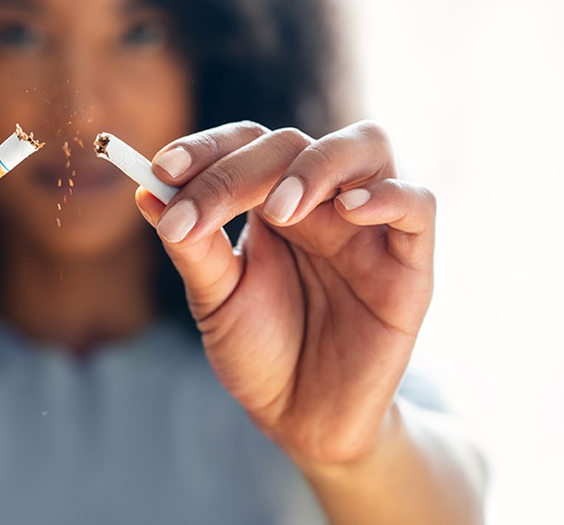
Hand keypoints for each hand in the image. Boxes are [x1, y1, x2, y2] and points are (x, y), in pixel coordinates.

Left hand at [137, 120, 433, 464]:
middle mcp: (321, 200)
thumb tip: (145, 192)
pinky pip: (418, 205)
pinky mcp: (409, 264)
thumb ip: (192, 247)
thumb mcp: (216, 299)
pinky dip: (388, 196)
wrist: (301, 419)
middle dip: (238, 171)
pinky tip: (347, 210)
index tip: (161, 170)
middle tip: (199, 213)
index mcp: (271, 200)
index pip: (245, 144)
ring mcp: (367, 226)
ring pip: (366, 146)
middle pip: (291, 144)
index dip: (206, 149)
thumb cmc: (259, 351)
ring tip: (278, 208)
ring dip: (317, 165)